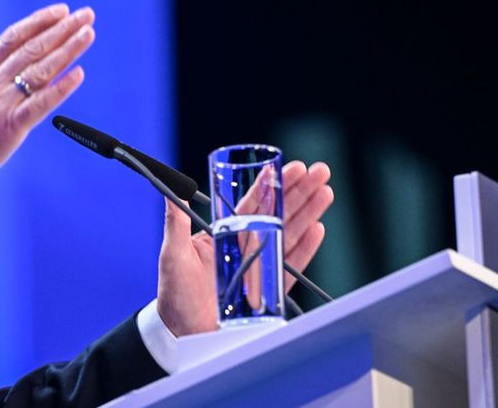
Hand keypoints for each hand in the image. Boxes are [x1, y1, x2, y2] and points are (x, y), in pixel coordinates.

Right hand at [0, 3, 93, 205]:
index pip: (12, 38)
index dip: (37, 22)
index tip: (60, 11)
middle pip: (31, 48)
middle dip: (61, 29)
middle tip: (85, 15)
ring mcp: (0, 104)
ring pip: (39, 70)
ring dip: (67, 50)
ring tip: (87, 34)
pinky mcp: (8, 127)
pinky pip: (39, 104)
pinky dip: (60, 89)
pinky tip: (78, 75)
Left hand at [156, 160, 332, 335]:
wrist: (183, 330)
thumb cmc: (174, 292)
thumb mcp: (173, 253)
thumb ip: (175, 222)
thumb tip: (174, 189)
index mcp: (225, 232)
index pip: (253, 202)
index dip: (273, 184)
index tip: (291, 167)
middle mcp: (245, 245)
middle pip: (278, 212)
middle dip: (300, 191)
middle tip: (320, 171)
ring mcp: (259, 265)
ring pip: (289, 233)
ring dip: (309, 213)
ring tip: (325, 192)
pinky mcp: (269, 288)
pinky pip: (291, 266)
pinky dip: (305, 249)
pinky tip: (317, 230)